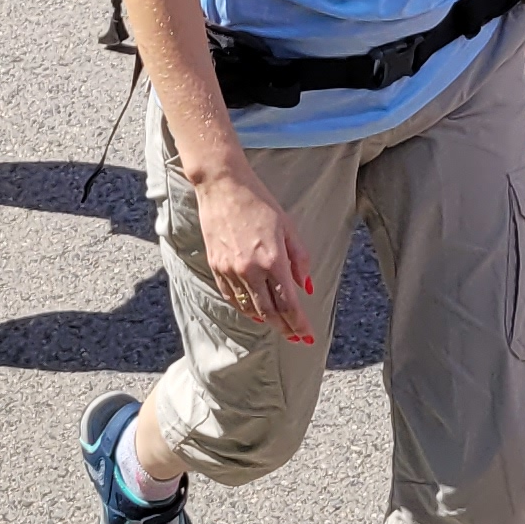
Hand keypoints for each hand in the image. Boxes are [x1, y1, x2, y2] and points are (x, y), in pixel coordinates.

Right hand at [191, 157, 315, 340]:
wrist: (223, 186)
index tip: (308, 335)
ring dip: (267, 321)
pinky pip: (232, 297)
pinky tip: (255, 313)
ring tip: (280, 326)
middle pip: (270, 312)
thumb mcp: (288, 227)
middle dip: (286, 328)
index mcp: (273, 260)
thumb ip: (300, 260)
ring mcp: (230, 271)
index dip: (299, 324)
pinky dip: (245, 309)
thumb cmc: (259, 202)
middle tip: (297, 337)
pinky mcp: (216, 267)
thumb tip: (306, 287)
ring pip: (250, 309)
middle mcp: (250, 270)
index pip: (288, 304)